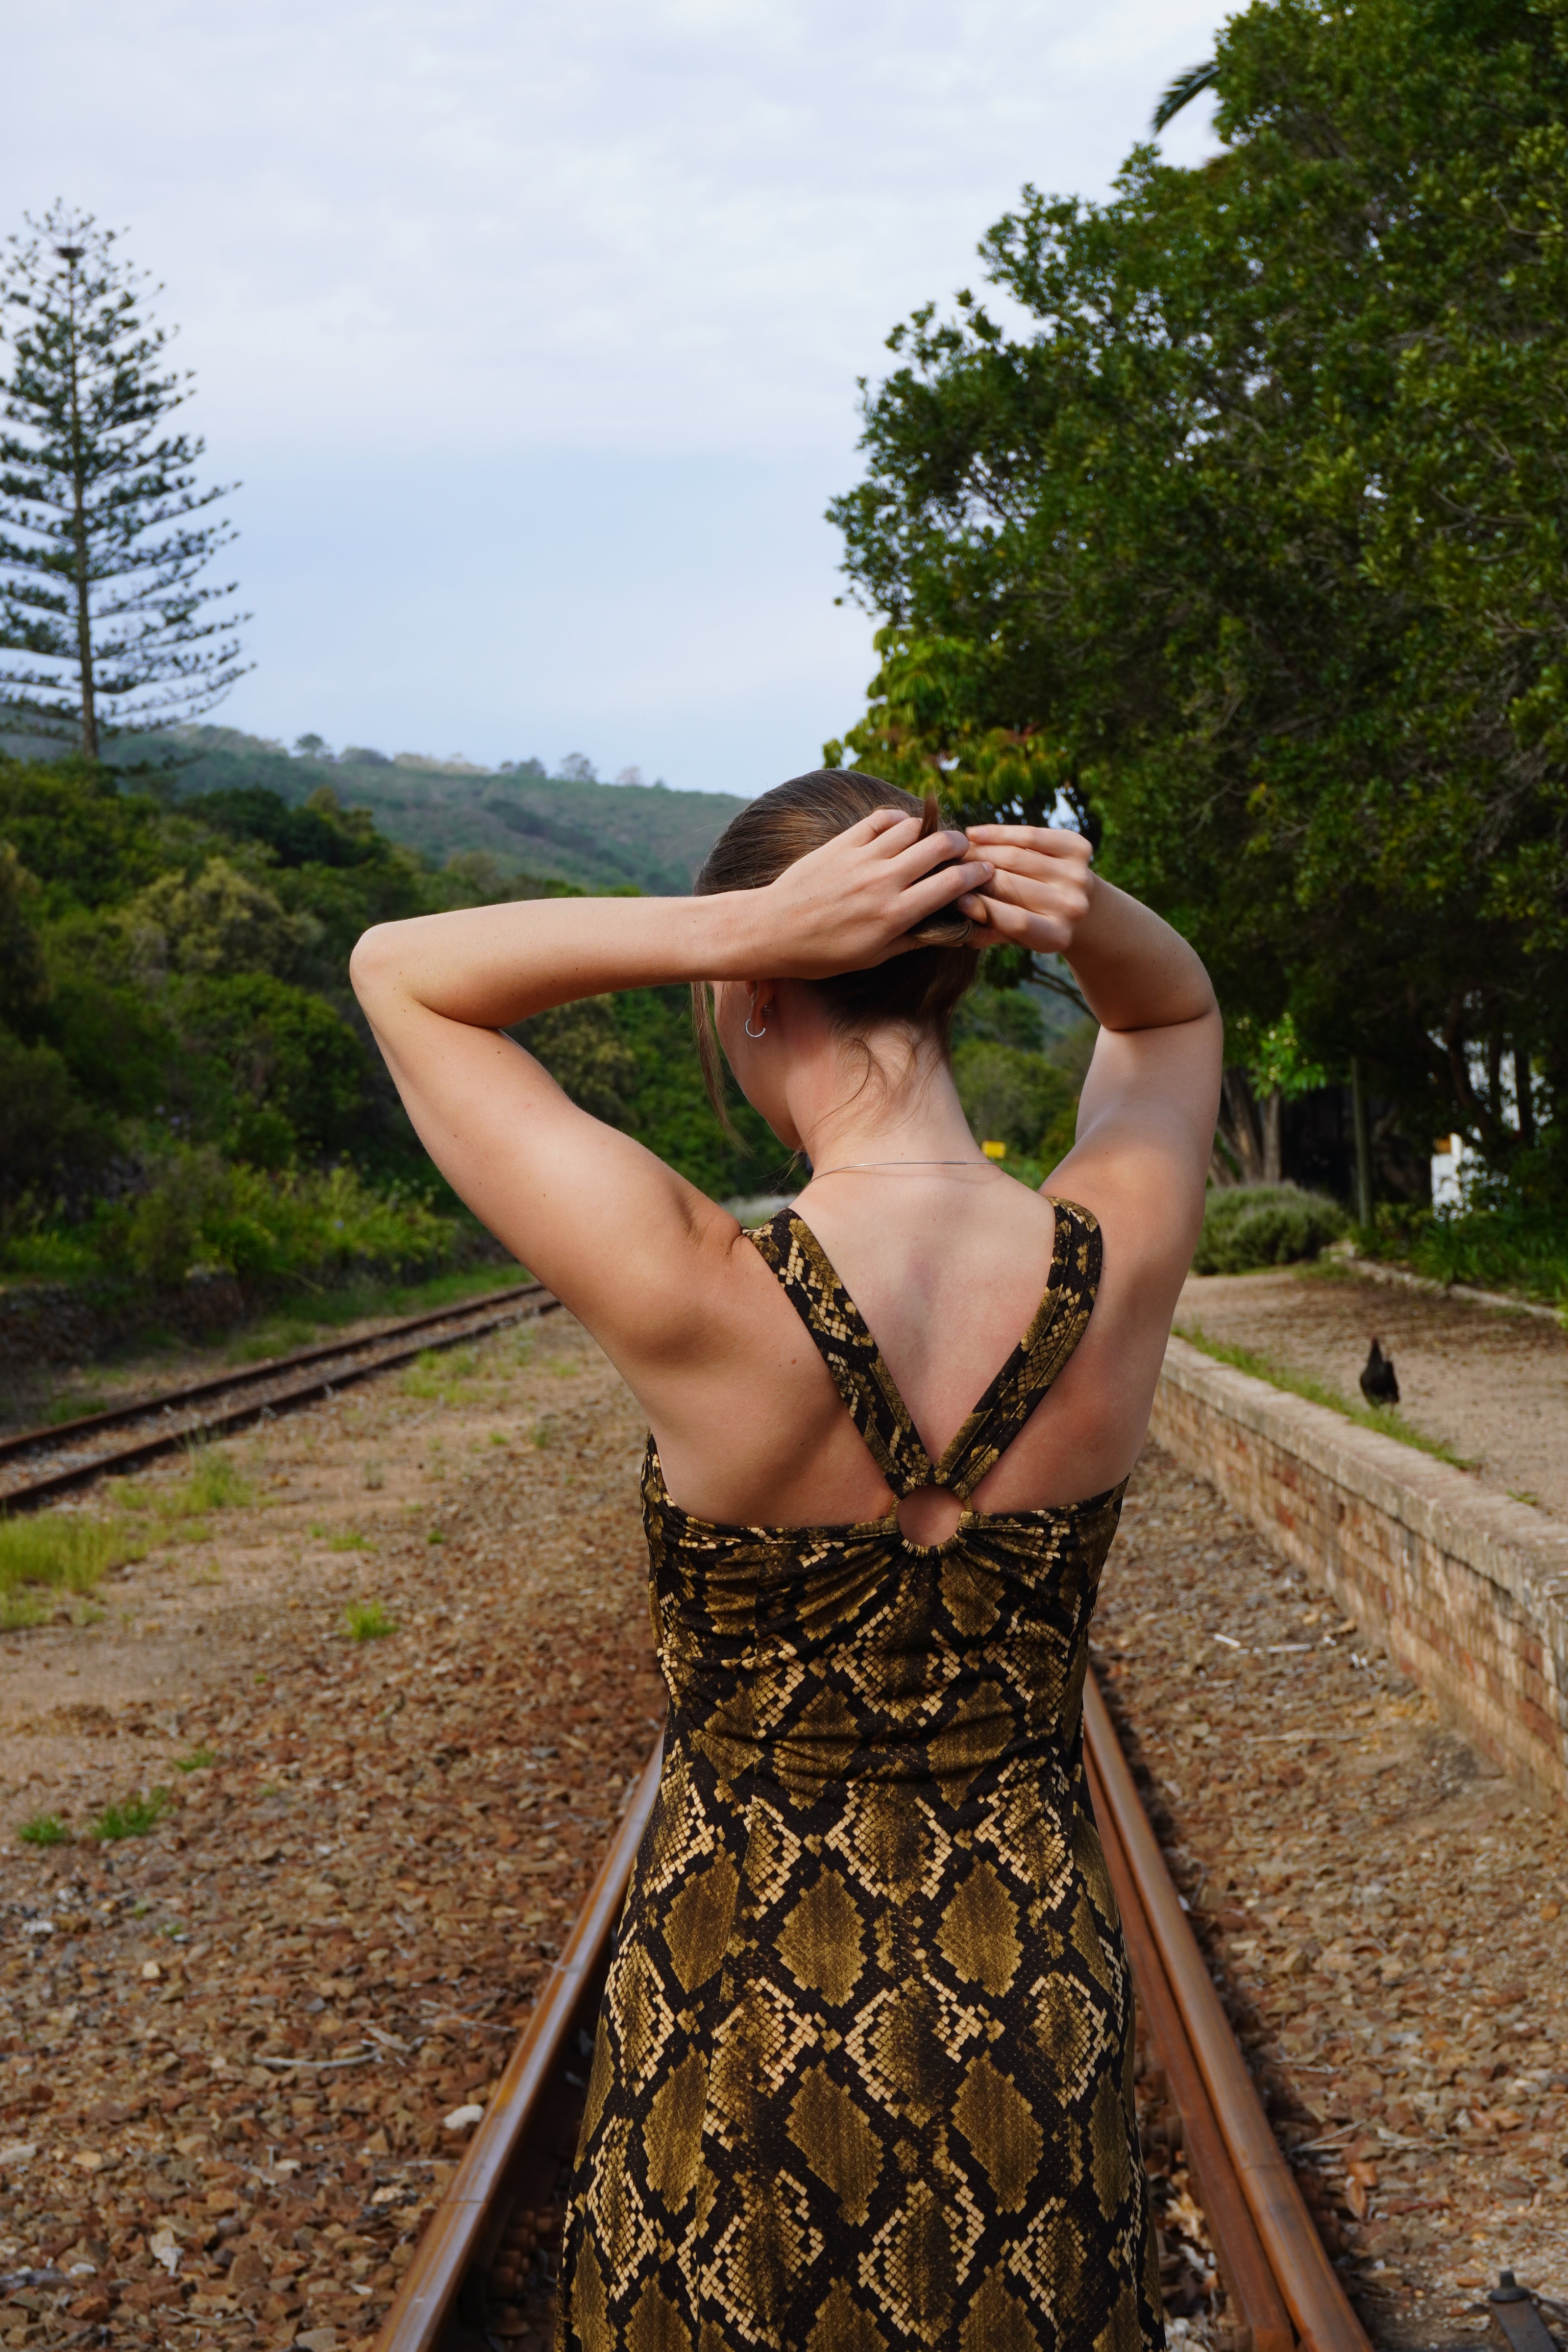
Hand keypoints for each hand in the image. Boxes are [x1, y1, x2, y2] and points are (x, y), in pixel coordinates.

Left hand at [748, 810, 993, 976]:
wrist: (773, 931)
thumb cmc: (823, 954)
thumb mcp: (873, 956)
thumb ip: (913, 938)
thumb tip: (947, 929)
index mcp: (895, 914)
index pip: (951, 884)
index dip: (976, 873)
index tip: (986, 869)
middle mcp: (882, 882)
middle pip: (938, 847)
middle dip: (960, 844)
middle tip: (964, 848)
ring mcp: (861, 859)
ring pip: (912, 827)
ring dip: (930, 829)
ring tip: (933, 837)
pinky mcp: (841, 844)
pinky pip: (879, 820)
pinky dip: (897, 818)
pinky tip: (902, 827)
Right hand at [958, 824, 1093, 953]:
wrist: (1075, 901)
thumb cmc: (1032, 920)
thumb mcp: (1011, 936)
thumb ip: (988, 929)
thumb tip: (961, 909)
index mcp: (1057, 935)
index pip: (1014, 920)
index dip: (981, 907)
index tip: (954, 897)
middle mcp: (1073, 906)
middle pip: (1012, 885)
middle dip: (974, 875)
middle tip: (946, 868)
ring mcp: (1079, 876)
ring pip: (1017, 856)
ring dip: (981, 851)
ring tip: (958, 851)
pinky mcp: (1079, 848)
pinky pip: (1030, 835)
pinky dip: (998, 833)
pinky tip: (974, 834)